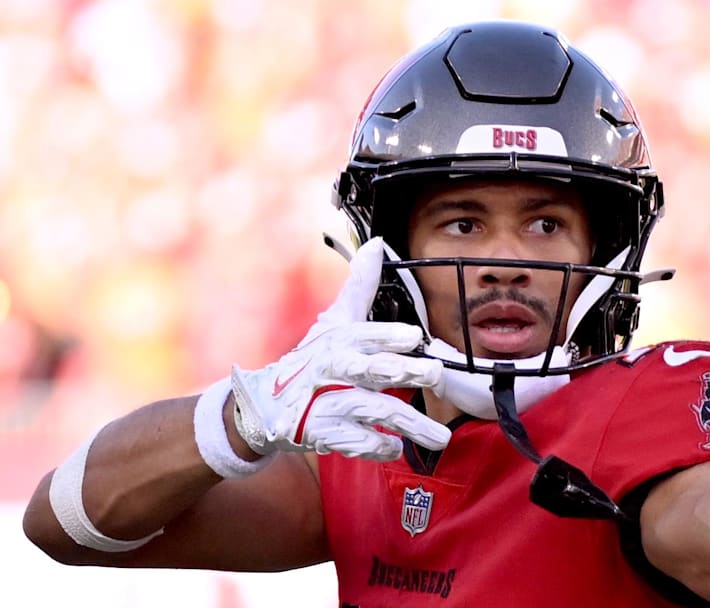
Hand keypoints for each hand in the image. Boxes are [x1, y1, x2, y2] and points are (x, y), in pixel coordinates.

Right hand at [230, 237, 449, 460]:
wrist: (263, 404)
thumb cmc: (310, 358)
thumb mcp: (333, 321)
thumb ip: (360, 287)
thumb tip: (376, 245)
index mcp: (339, 340)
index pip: (366, 335)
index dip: (388, 336)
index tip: (415, 338)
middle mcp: (334, 370)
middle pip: (372, 371)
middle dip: (403, 372)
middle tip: (434, 374)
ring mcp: (327, 403)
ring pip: (374, 411)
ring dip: (410, 425)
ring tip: (440, 436)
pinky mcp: (322, 433)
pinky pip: (356, 442)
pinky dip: (378, 446)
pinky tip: (396, 447)